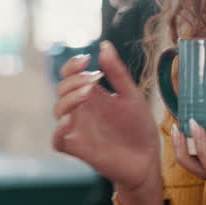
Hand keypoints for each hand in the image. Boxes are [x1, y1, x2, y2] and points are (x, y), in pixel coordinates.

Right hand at [52, 41, 162, 204]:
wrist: (148, 159)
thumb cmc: (139, 128)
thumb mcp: (132, 96)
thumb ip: (117, 73)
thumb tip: (104, 45)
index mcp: (92, 96)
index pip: (70, 76)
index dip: (72, 65)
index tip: (86, 60)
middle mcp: (82, 111)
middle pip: (62, 89)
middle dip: (73, 80)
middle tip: (93, 80)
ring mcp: (78, 129)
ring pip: (58, 111)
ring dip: (68, 99)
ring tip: (87, 93)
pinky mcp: (78, 149)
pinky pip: (57, 140)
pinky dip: (58, 131)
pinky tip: (70, 121)